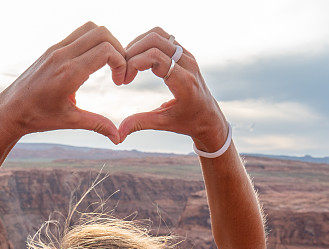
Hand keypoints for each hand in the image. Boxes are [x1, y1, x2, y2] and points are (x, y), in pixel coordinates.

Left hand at [0, 22, 126, 143]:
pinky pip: (78, 35)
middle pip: (101, 33)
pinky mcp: (52, 49)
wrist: (11, 110)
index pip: (106, 51)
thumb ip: (97, 125)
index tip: (119, 81)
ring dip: (105, 42)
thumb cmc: (38, 117)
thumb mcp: (70, 121)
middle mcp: (62, 55)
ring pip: (90, 28)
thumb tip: (118, 138)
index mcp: (69, 73)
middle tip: (118, 70)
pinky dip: (92, 43)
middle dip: (118, 49)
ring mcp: (56, 49)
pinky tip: (91, 65)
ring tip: (108, 64)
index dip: (121, 63)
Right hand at [118, 27, 228, 150]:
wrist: (209, 117)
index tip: (124, 81)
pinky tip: (137, 59)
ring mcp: (187, 55)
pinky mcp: (184, 53)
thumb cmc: (188, 122)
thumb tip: (118, 135)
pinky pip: (163, 37)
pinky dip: (146, 43)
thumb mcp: (164, 124)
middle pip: (155, 40)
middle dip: (133, 52)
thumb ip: (140, 123)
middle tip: (122, 70)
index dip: (134, 63)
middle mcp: (187, 64)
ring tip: (127, 62)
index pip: (155, 57)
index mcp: (184, 82)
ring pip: (159, 34)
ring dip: (138, 44)